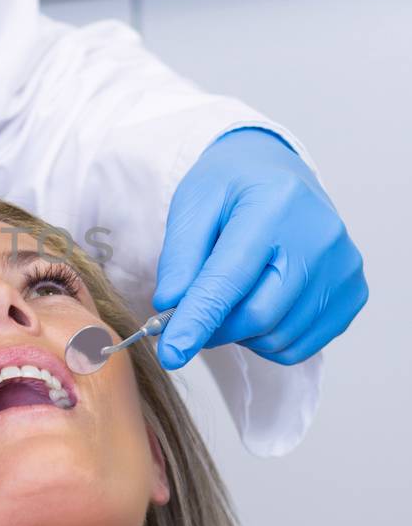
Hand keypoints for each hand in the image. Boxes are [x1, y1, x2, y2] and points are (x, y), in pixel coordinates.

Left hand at [153, 128, 367, 370]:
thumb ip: (179, 258)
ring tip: (232, 297)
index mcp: (274, 207)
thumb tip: (172, 308)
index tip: (171, 353)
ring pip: (278, 338)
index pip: (230, 280)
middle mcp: (319, 238)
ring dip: (241, 334)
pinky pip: (300, 345)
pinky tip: (260, 305)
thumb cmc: (233, 186)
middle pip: (257, 316)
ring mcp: (343, 268)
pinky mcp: (352, 292)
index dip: (197, 320)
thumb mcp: (193, 205)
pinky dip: (268, 339)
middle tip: (195, 313)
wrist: (279, 172)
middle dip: (216, 326)